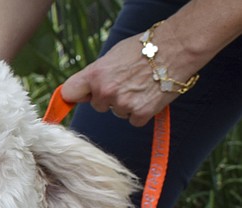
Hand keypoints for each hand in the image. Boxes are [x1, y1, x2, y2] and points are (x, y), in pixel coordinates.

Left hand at [60, 33, 179, 126]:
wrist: (177, 48)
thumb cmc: (145, 48)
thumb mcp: (112, 56)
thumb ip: (96, 74)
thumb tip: (84, 89)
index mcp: (95, 74)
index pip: (69, 93)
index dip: (75, 96)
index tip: (77, 99)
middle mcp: (105, 91)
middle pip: (97, 105)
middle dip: (109, 97)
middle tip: (127, 81)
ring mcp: (122, 104)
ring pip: (117, 112)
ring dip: (127, 103)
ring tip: (142, 84)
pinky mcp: (140, 113)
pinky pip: (134, 119)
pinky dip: (141, 111)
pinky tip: (150, 95)